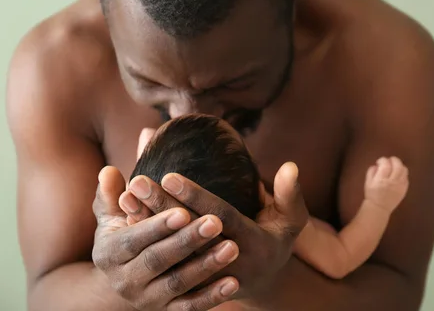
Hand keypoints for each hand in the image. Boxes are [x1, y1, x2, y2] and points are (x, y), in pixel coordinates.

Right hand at [92, 166, 241, 310]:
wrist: (126, 285)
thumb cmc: (126, 239)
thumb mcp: (112, 220)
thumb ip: (110, 196)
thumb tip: (108, 171)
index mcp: (109, 254)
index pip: (133, 240)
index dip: (157, 226)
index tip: (183, 211)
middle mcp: (125, 281)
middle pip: (158, 260)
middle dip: (187, 241)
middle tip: (216, 222)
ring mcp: (148, 300)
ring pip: (178, 283)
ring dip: (206, 266)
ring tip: (232, 247)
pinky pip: (191, 307)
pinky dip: (212, 296)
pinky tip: (233, 282)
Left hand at [124, 162, 308, 300]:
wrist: (264, 284)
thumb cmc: (276, 242)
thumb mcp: (290, 220)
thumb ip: (290, 194)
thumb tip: (291, 165)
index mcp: (252, 243)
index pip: (220, 217)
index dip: (195, 198)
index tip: (169, 175)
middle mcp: (227, 261)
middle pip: (189, 233)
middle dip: (162, 207)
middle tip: (138, 181)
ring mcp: (206, 276)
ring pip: (173, 251)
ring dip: (148, 225)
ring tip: (125, 197)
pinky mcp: (193, 285)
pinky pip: (166, 262)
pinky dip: (147, 242)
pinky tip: (128, 220)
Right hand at [364, 157, 408, 212]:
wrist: (379, 208)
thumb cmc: (372, 194)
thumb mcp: (368, 182)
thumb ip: (371, 171)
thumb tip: (377, 165)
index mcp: (381, 179)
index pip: (385, 164)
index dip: (383, 160)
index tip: (380, 161)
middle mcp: (392, 181)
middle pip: (397, 165)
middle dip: (393, 160)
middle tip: (389, 160)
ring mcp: (400, 186)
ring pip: (404, 170)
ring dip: (400, 165)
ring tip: (395, 166)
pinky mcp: (404, 189)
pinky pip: (407, 178)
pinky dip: (403, 173)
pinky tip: (398, 174)